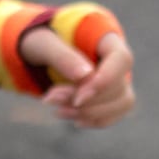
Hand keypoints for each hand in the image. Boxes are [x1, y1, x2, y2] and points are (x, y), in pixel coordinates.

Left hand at [21, 25, 136, 126]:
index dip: (105, 81)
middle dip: (87, 100)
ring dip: (90, 113)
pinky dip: (92, 120)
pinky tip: (70, 117)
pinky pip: (113, 114)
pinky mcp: (111, 97)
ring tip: (58, 110)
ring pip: (121, 103)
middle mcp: (117, 59)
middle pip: (119, 85)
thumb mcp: (42, 44)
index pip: (121, 60)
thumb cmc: (41, 42)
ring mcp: (118, 79)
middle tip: (51, 98)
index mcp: (105, 38)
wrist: (37, 52)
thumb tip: (85, 75)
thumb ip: (63, 56)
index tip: (78, 98)